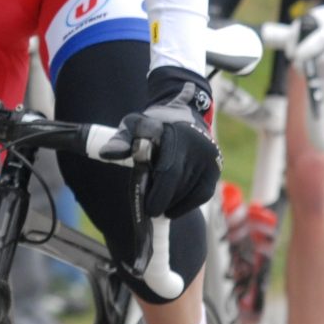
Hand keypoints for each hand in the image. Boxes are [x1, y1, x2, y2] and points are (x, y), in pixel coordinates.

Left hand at [100, 66, 221, 217]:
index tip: (148, 210)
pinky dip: (186, 204)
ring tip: (160, 201)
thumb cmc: (153, 125)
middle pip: (178, 186)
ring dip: (173, 202)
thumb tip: (107, 154)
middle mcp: (197, 146)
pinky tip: (173, 205)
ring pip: (190, 193)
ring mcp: (210, 157)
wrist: (184, 114)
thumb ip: (121, 140)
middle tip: (150, 209)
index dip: (158, 194)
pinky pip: (201, 195)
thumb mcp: (133, 126)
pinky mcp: (216, 168)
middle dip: (163, 201)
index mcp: (176, 135)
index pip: (169, 172)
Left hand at [291, 0, 323, 86]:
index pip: (323, 39)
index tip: (296, 56)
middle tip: (296, 65)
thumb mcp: (305, 19)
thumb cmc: (321, 20)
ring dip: (315, 74)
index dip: (309, 50)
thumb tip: (292, 54)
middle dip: (310, 66)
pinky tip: (313, 81)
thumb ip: (294, 33)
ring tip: (302, 71)